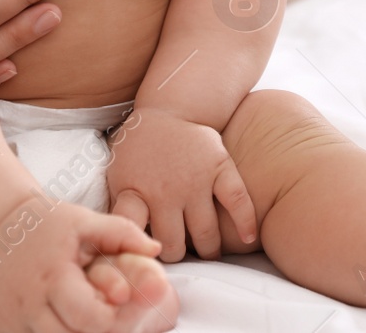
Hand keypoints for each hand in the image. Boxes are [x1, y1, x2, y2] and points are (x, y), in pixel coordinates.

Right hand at [0, 196, 172, 332]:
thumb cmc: (47, 224)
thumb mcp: (84, 220)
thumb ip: (122, 233)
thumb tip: (156, 250)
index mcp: (53, 276)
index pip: (90, 319)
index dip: (111, 319)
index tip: (115, 304)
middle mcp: (28, 303)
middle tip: (101, 317)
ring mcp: (9, 319)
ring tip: (81, 319)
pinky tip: (60, 322)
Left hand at [108, 108, 257, 261]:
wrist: (169, 108)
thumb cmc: (139, 147)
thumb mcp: (117, 173)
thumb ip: (120, 205)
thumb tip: (118, 240)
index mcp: (135, 190)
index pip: (131, 229)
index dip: (136, 249)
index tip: (142, 258)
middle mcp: (166, 190)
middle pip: (173, 244)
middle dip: (175, 255)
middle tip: (179, 255)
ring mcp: (196, 179)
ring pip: (205, 233)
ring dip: (208, 250)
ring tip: (208, 253)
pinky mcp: (220, 167)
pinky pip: (237, 201)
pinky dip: (246, 223)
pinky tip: (247, 239)